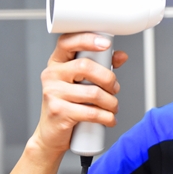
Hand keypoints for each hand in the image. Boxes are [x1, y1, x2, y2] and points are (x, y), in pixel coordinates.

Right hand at [31, 33, 128, 155]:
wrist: (52, 133)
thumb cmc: (69, 104)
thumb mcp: (83, 82)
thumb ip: (101, 66)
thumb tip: (121, 56)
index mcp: (57, 63)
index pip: (67, 42)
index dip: (87, 40)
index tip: (106, 44)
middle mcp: (51, 75)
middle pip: (86, 67)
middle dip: (109, 79)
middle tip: (114, 89)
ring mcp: (52, 93)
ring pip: (93, 93)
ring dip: (111, 102)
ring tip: (113, 107)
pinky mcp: (58, 111)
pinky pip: (91, 112)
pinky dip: (107, 117)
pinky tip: (110, 119)